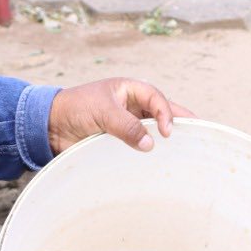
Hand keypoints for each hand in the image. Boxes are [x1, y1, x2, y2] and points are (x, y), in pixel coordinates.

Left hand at [47, 78, 192, 154]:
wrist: (51, 126)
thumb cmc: (75, 108)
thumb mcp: (102, 112)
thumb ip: (126, 126)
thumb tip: (150, 144)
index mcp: (129, 90)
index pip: (156, 99)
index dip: (166, 113)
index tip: (168, 132)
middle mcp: (132, 106)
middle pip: (162, 113)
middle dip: (180, 122)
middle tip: (199, 134)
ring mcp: (128, 123)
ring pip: (153, 130)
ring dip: (166, 139)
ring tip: (186, 151)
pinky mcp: (120, 140)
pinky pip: (140, 145)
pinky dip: (150, 151)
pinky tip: (161, 161)